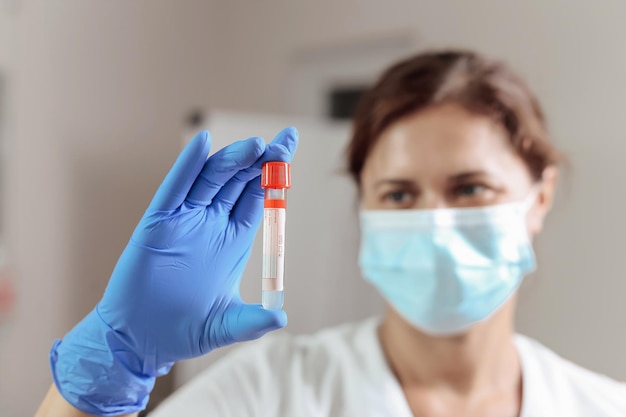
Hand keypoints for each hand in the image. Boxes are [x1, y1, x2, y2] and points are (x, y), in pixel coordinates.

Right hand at [49, 127, 298, 415]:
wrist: (142, 340)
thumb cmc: (184, 330)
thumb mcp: (226, 325)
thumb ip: (252, 321)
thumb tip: (281, 318)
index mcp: (233, 238)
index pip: (258, 195)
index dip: (274, 172)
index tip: (290, 144)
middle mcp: (211, 223)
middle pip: (239, 180)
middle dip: (262, 160)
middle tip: (284, 143)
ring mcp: (184, 220)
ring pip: (212, 179)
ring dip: (233, 159)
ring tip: (257, 146)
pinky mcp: (157, 223)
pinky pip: (174, 189)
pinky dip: (187, 165)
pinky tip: (202, 143)